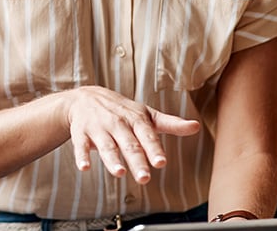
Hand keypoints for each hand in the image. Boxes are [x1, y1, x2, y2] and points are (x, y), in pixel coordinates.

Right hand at [65, 86, 200, 183]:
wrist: (85, 98)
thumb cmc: (121, 110)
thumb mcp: (146, 114)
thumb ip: (170, 123)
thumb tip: (196, 126)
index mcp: (135, 120)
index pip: (147, 135)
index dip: (154, 149)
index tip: (161, 162)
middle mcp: (118, 124)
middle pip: (128, 144)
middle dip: (136, 160)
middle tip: (144, 177)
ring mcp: (98, 128)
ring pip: (106, 146)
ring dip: (112, 159)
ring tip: (119, 173)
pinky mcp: (81, 133)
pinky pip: (80, 146)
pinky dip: (81, 156)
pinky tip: (84, 167)